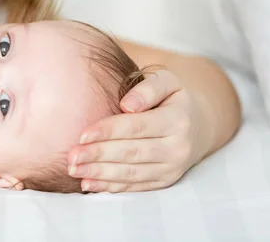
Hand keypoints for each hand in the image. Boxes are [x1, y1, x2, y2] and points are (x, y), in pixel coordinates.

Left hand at [68, 70, 210, 192]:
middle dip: (98, 155)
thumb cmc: (171, 98)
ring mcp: (172, 168)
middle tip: (71, 157)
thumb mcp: (167, 82)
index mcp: (177, 120)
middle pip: (131, 153)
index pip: (136, 126)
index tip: (81, 134)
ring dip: (100, 174)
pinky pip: (135, 187)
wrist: (198, 125)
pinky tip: (88, 184)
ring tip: (75, 170)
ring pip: (132, 173)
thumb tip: (128, 105)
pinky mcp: (164, 182)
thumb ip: (148, 88)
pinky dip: (111, 187)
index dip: (108, 131)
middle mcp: (177, 147)